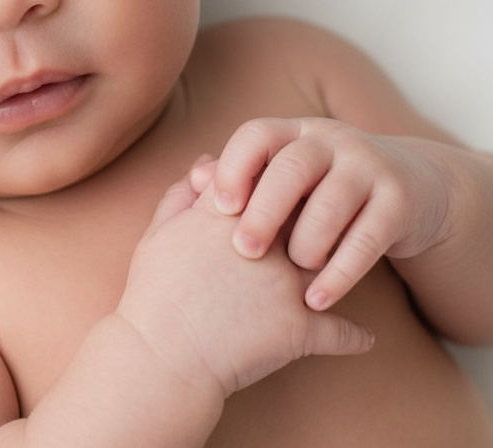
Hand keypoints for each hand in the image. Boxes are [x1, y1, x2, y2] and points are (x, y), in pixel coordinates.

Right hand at [117, 161, 373, 400]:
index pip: (258, 176)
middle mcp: (262, 241)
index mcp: (224, 214)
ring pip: (330, 259)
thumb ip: (180, 194)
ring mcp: (285, 283)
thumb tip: (204, 164)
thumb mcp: (157, 232)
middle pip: (301, 209)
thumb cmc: (153, 293)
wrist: (163, 352)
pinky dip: (354, 336)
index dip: (270, 177)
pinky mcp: (299, 326)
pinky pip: (339, 330)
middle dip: (311, 206)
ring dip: (341, 260)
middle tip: (318, 211)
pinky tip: (364, 338)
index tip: (279, 183)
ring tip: (347, 264)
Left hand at [209, 118, 453, 310]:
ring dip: (307, 243)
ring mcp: (368, 167)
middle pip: (292, 166)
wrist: (413, 187)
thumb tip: (193, 179)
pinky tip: (317, 300)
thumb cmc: (325, 188)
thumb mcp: (287, 177)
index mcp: (295, 131)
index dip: (235, 167)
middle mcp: (331, 140)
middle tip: (244, 249)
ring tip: (292, 274)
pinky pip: (368, 238)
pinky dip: (340, 273)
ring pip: (332, 202)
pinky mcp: (399, 201)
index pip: (257, 134)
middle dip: (264, 210)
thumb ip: (244, 177)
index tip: (218, 208)